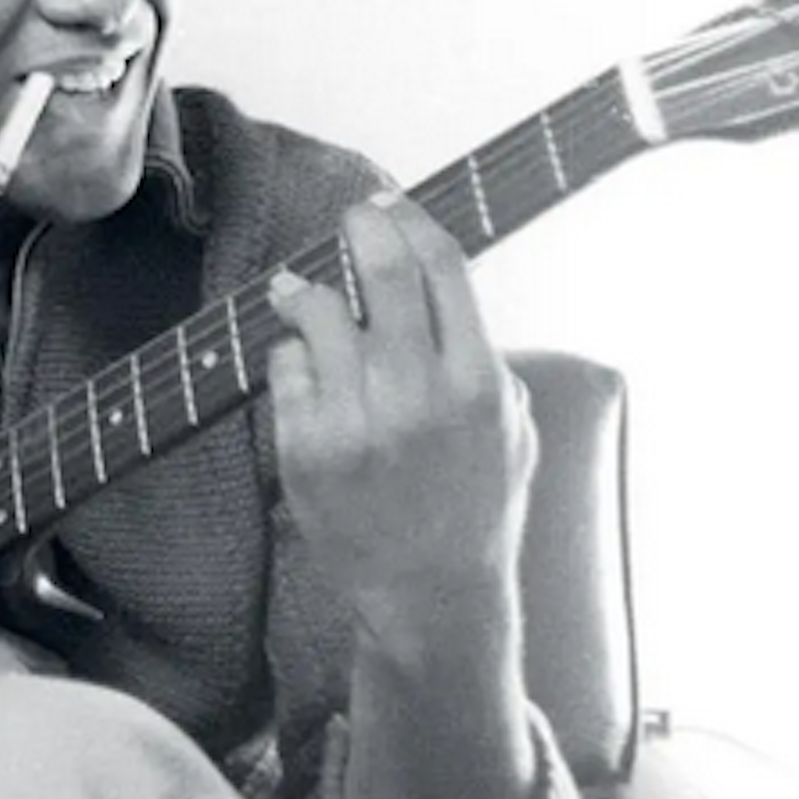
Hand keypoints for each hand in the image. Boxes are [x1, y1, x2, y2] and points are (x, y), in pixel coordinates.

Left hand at [265, 195, 535, 629]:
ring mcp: (357, 422)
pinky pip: (285, 366)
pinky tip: (302, 366)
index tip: (393, 204)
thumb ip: (484, 356)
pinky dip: (292, 356)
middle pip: (381, 270)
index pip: (444, 267)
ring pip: (320, 312)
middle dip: (360, 227)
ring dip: (309, 291)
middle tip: (351, 218)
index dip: (413, 220)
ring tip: (302, 292)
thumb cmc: (475, 506)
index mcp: (478, 383)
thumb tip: (443, 286)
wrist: (430, 594)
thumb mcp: (512, 429)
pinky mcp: (306, 447)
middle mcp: (418, 396)